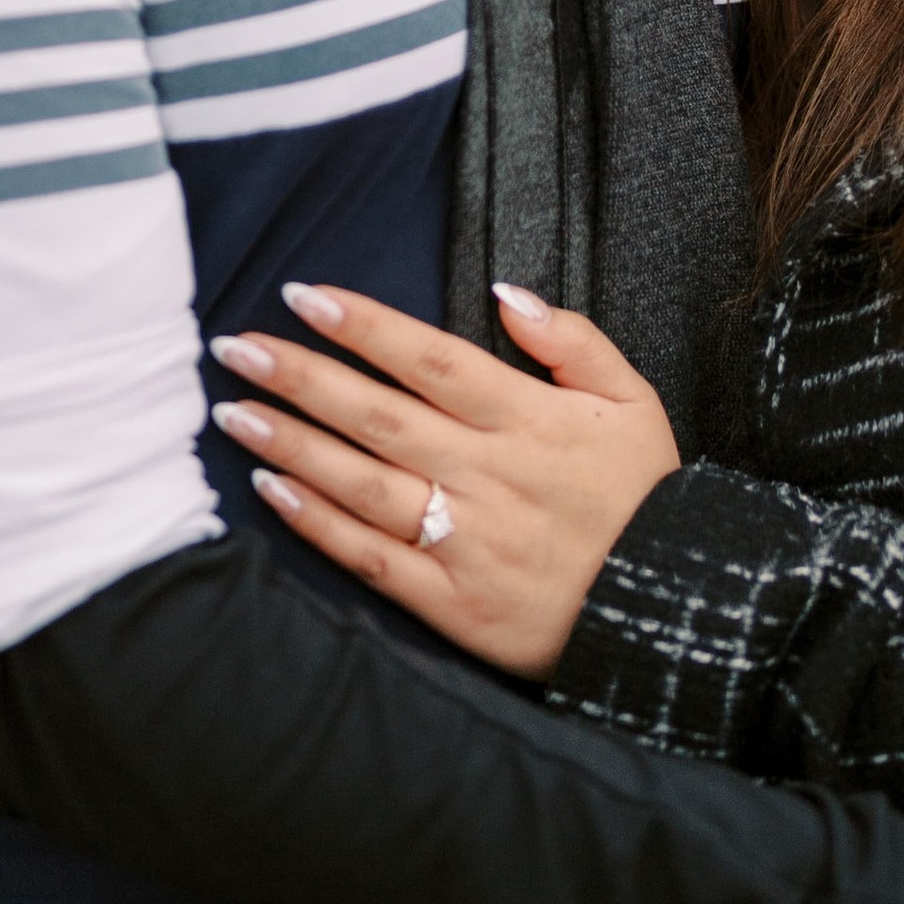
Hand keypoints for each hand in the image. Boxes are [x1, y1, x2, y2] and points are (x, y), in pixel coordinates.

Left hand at [207, 279, 680, 678]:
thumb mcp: (633, 400)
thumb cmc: (644, 496)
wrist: (669, 611)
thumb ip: (572, 340)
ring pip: (361, 483)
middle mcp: (485, 473)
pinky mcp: (450, 601)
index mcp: (525, 418)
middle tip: (235, 347)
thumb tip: (508, 292)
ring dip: (292, 444)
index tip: (303, 294)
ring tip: (234, 412)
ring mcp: (464, 540)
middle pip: (376, 415)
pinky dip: (317, 524)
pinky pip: (371, 558)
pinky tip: (273, 491)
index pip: (428, 358)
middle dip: (300, 375)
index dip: (362, 324)